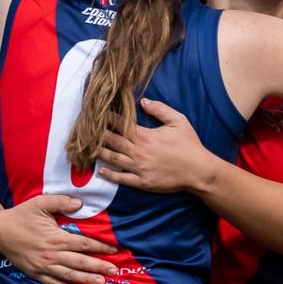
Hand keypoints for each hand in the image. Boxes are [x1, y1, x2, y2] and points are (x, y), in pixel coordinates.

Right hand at [0, 194, 118, 283]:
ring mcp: (43, 266)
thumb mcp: (40, 202)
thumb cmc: (21, 215)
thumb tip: (80, 203)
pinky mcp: (35, 272)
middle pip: (80, 262)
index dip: (100, 246)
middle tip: (114, 271)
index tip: (114, 250)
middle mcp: (51, 254)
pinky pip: (52, 283)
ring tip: (101, 282)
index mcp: (55, 237)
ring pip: (69, 275)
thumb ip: (61, 202)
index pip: (83, 243)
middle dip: (99, 267)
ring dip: (86, 279)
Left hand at [97, 98, 215, 192]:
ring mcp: (139, 168)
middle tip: (83, 130)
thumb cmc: (189, 144)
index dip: (106, 119)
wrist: (199, 171)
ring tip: (86, 149)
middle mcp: (138, 151)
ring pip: (113, 159)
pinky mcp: (142, 182)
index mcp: (145, 135)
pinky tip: (100, 171)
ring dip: (99, 153)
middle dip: (97, 134)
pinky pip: (122, 178)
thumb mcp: (178, 121)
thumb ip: (160, 109)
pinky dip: (110, 175)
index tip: (95, 113)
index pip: (120, 124)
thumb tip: (143, 101)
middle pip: (112, 141)